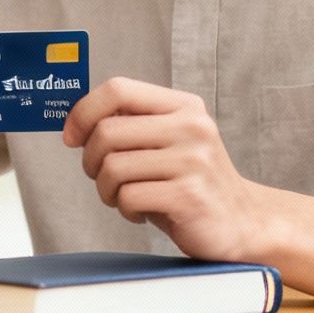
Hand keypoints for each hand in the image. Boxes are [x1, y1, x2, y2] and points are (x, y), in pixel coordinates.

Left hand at [61, 77, 273, 261]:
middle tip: (103, 178)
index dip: (84, 112)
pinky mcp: (189, 195)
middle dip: (91, 161)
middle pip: (107, 132)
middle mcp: (191, 127)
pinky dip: (125, 210)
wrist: (242, 223)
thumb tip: (75, 120)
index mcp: (183, 106)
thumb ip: (132, 126)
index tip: (71, 137)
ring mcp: (193, 161)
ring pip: (113, 167)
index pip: (118, 89)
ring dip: (106, 190)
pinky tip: (141, 213)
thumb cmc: (190, 183)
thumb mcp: (167, 142)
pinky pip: (129, 197)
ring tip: (124, 198)